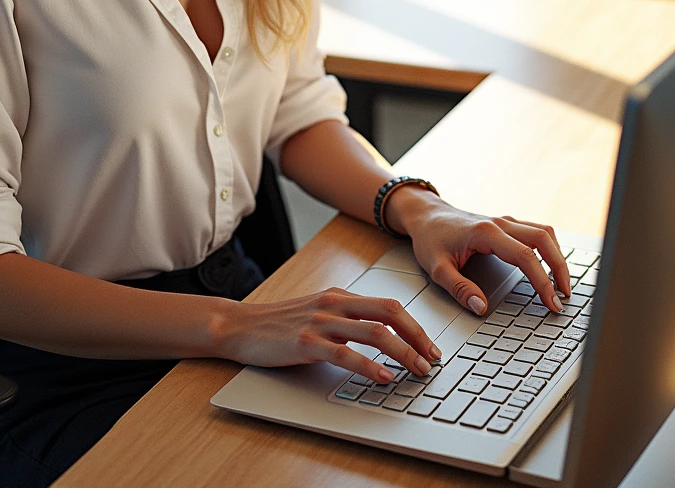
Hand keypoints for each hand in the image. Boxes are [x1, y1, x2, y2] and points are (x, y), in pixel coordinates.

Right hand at [218, 287, 440, 386]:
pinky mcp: (307, 343)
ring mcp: (321, 322)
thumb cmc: (281, 324)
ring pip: (374, 332)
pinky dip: (369, 366)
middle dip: (417, 337)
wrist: (241, 326)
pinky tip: (383, 377)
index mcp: (340, 296)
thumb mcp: (319, 313)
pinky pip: (346, 354)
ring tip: (418, 370)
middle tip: (433, 359)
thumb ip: (347, 318)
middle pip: (389, 313)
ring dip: (403, 353)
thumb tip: (383, 336)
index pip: (389, 304)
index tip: (431, 347)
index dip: (415, 326)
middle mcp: (334, 304)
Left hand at [387, 188, 571, 315]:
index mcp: (485, 233)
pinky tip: (549, 266)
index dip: (543, 282)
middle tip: (565, 296)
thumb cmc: (430, 238)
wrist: (425, 215)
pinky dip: (548, 248)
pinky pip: (535, 231)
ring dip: (557, 256)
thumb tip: (481, 307)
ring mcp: (504, 221)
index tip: (552, 302)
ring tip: (562, 284)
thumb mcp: (436, 267)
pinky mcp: (505, 223)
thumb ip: (458, 288)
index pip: (525, 257)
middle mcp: (500, 223)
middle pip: (543, 239)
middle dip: (560, 267)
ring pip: (543, 232)